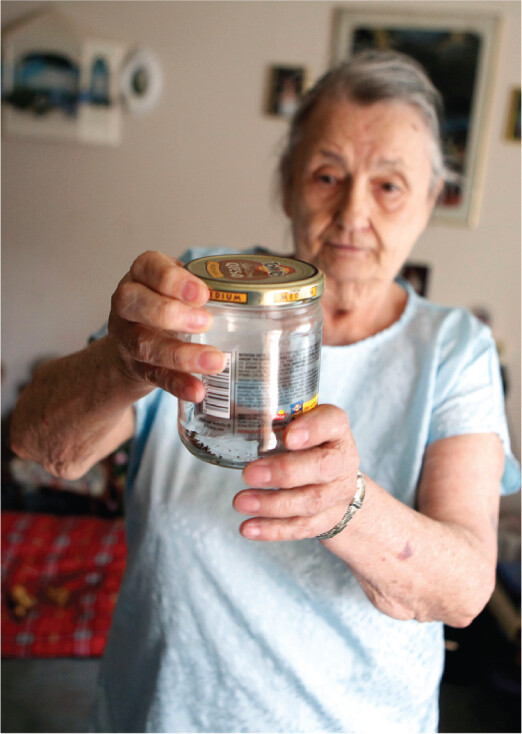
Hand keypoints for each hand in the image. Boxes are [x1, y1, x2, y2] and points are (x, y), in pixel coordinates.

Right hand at [108, 251, 225, 400]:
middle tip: (206, 321)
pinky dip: (178, 384)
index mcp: (142, 275)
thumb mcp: (179, 290)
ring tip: (215, 361)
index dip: (173, 280)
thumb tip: (262, 298)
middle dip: (171, 313)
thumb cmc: (168, 308)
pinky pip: (156, 376)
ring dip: (181, 354)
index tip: (202, 293)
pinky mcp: (136, 368)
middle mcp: (128, 304)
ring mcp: (127, 338)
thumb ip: (206, 290)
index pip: (148, 268)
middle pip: (135, 303)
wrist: (131, 349)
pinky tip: (198, 390)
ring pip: (145, 344)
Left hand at [233, 404, 359, 540]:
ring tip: (240, 502)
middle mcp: (342, 461)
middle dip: (284, 471)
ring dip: (272, 504)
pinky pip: (301, 527)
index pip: (332, 422)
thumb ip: (279, 421)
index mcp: (336, 430)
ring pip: (310, 501)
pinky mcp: (326, 519)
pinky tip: (248, 528)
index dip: (313, 429)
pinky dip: (273, 529)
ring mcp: (338, 493)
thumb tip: (230, 414)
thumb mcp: (303, 425)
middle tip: (248, 473)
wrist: (339, 482)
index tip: (289, 436)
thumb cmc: (310, 446)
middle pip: (322, 467)